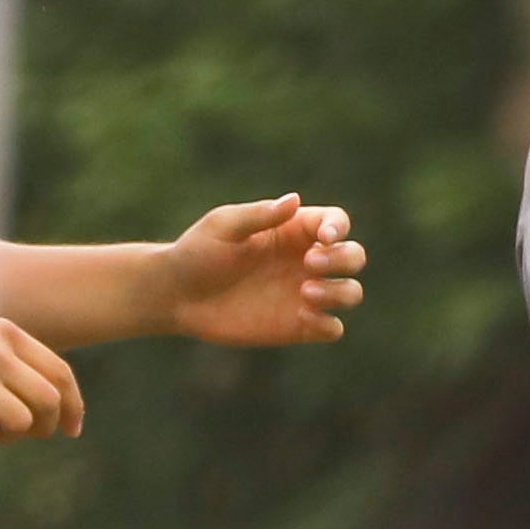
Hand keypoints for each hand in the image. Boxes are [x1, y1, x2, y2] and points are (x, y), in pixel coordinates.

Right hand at [0, 317, 83, 443]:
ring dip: (5, 437)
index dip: (73, 407)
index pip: (59, 373)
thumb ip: (12, 366)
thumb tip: (59, 412)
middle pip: (48, 402)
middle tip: (22, 437)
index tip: (72, 430)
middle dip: (43, 428)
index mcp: (3, 332)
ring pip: (21, 423)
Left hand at [156, 194, 366, 344]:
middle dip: (343, 259)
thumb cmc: (196, 253)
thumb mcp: (222, 227)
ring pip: (351, 292)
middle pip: (354, 256)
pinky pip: (332, 328)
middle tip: (310, 264)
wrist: (175, 296)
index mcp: (293, 231)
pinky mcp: (298, 326)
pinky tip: (301, 316)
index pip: (336, 222)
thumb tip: (295, 200)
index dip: (339, 227)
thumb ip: (259, 215)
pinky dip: (327, 324)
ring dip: (339, 292)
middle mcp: (306, 261)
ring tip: (305, 293)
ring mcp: (305, 295)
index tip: (324, 236)